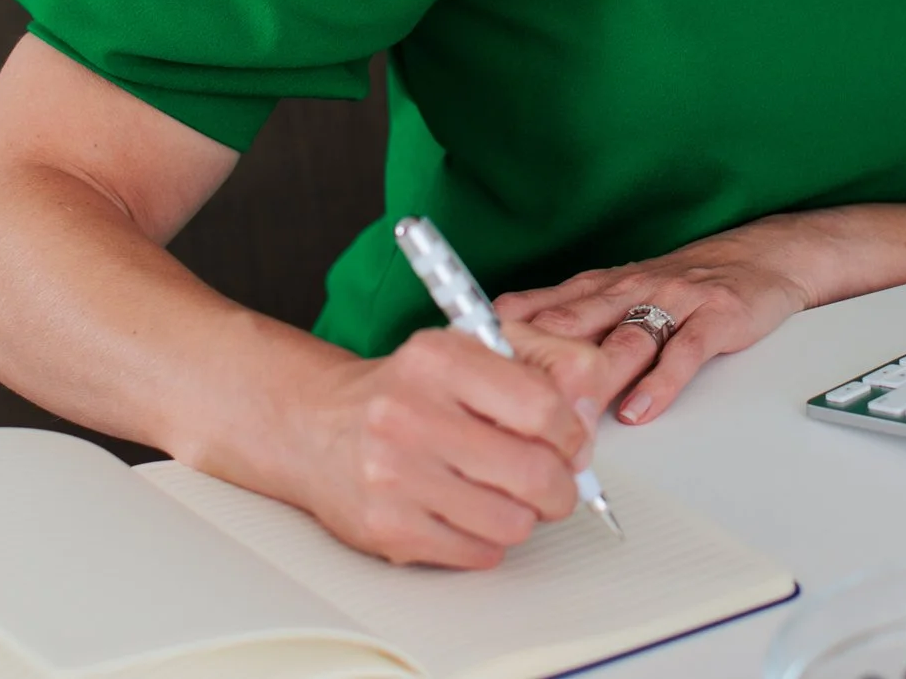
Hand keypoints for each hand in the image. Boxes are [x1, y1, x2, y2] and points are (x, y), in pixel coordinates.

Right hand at [275, 322, 615, 569]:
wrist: (315, 425)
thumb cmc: (405, 391)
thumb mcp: (466, 351)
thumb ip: (540, 366)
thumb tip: (590, 416)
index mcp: (438, 358)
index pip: (544, 406)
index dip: (572, 433)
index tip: (568, 441)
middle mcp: (410, 413)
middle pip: (535, 473)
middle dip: (559, 488)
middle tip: (552, 484)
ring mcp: (394, 475)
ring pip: (513, 522)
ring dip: (522, 516)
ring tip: (501, 495)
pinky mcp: (387, 527)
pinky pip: (479, 553)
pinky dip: (486, 540)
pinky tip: (465, 513)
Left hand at [495, 216, 817, 426]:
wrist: (762, 255)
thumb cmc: (683, 283)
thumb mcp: (615, 291)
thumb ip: (566, 317)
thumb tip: (501, 346)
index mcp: (597, 288)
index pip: (538, 311)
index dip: (501, 340)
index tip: (467, 368)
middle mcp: (627, 290)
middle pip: (571, 325)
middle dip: (534, 363)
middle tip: (504, 402)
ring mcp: (671, 302)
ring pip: (624, 338)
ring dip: (593, 379)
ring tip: (567, 418)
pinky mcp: (714, 318)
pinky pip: (683, 352)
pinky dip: (659, 384)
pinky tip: (639, 410)